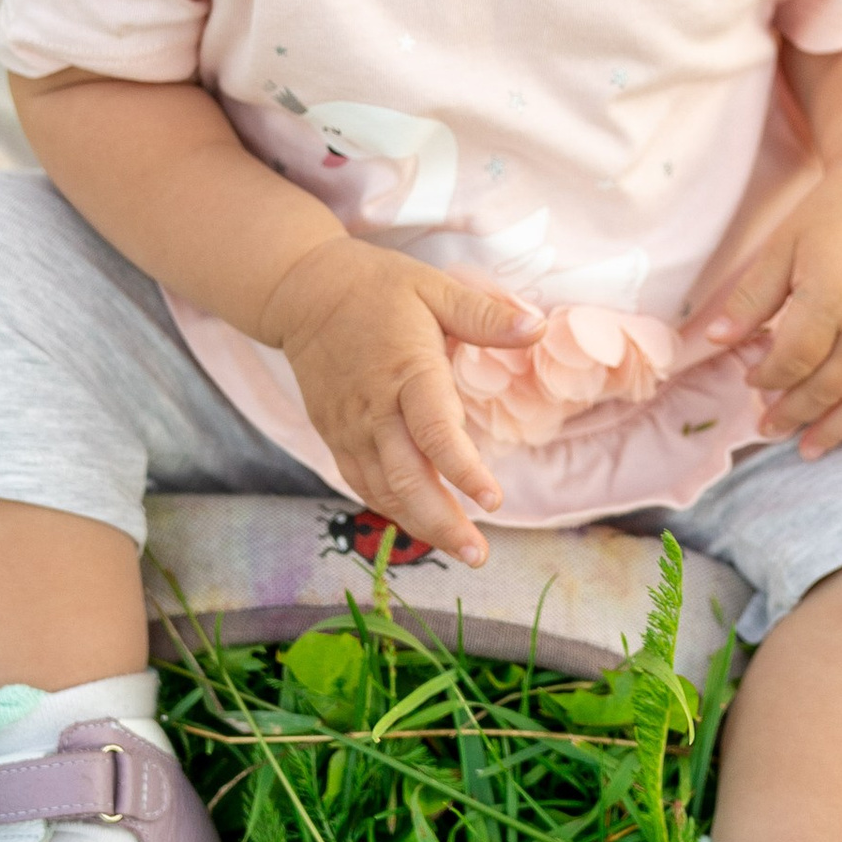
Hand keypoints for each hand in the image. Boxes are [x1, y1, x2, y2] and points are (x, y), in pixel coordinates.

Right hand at [262, 237, 542, 564]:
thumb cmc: (377, 289)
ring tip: (461, 551)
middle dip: (443, 521)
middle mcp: (374, 408)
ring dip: (422, 524)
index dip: (463, 470)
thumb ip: (485, 315)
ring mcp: (350, 428)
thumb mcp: (434, 287)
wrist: (303, 292)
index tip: (494, 501)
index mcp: (406, 370)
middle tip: (478, 555)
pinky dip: (392, 508)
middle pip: (407, 477)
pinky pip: (362, 483)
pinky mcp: (335, 436)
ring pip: (384, 490)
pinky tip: (421, 524)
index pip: (434, 431)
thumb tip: (538, 328)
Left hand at [702, 165, 841, 456]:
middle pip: (828, 387)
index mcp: (834, 298)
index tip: (750, 381)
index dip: (767, 378)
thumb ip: (749, 300)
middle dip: (793, 413)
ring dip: (836, 429)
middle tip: (767, 427)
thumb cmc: (833, 216)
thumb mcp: (781, 249)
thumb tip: (712, 341)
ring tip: (808, 449)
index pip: (793, 360)